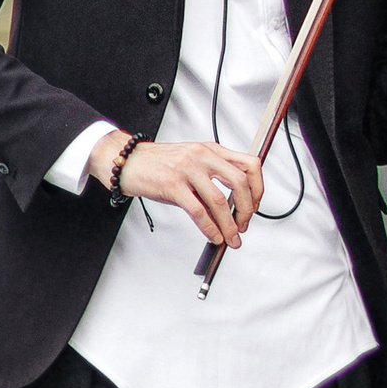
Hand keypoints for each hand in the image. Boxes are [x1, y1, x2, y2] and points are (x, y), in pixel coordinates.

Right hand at [110, 135, 265, 248]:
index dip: (258, 189)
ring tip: (230, 238)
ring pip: (220, 201)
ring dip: (229, 225)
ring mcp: (188, 169)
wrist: (128, 162)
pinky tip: (212, 235)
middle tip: (243, 225)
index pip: (249, 165)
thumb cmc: (158, 165)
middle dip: (247, 210)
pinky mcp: (173, 185)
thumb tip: (232, 208)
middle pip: (240, 183)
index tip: (254, 206)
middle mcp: (203, 156)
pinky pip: (198, 211)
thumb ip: (213, 178)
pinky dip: (209, 228)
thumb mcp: (192, 163)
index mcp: (211, 149)